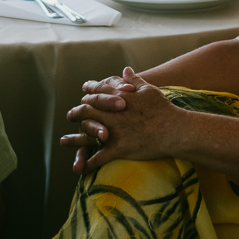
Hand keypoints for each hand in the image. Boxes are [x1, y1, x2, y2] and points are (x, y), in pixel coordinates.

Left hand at [62, 68, 180, 172]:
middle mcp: (111, 114)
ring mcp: (114, 132)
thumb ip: (134, 80)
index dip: (89, 92)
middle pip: (87, 111)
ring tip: (64, 141)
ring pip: (88, 134)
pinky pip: (99, 157)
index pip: (97, 93)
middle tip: (70, 115)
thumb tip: (125, 70)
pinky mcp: (119, 149)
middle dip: (77, 113)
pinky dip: (89, 163)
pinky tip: (81, 168)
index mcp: (118, 98)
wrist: (173, 130)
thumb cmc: (163, 108)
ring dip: (75, 139)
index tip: (84, 91)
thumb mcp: (148, 90)